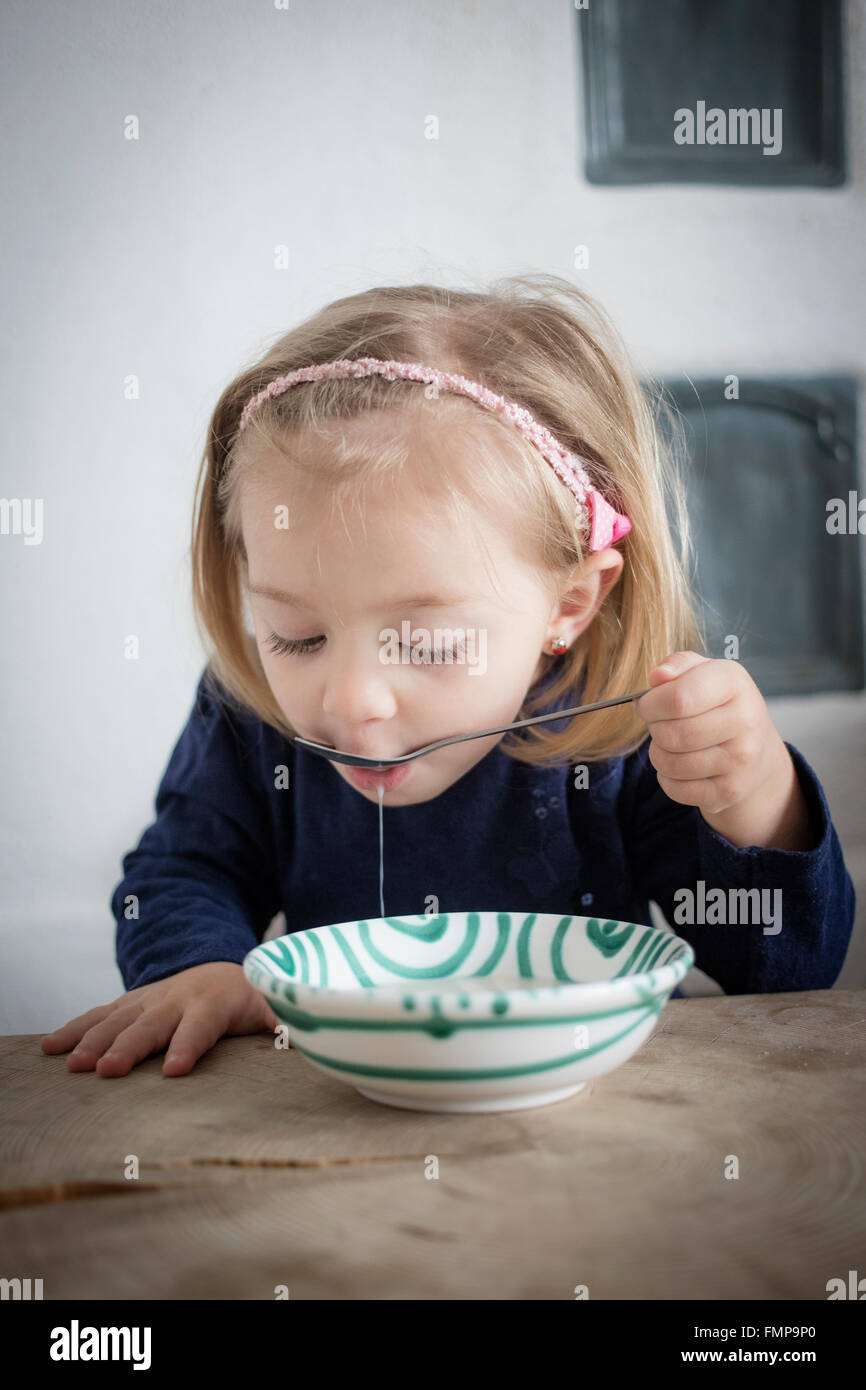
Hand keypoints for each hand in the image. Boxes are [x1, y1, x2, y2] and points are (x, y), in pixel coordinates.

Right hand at [40, 961, 278, 1077]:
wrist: (222, 967)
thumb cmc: (252, 998)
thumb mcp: (276, 1007)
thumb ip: (290, 1023)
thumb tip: (316, 1040)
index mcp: (215, 1003)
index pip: (201, 1027)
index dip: (187, 1046)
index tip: (173, 1071)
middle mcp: (178, 998)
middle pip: (151, 1025)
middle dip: (129, 1048)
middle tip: (107, 1072)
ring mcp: (150, 999)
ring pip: (118, 1019)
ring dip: (94, 1041)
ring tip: (72, 1066)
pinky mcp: (130, 1003)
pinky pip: (99, 1015)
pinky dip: (74, 1028)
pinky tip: (50, 1048)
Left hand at [634, 651, 814, 850]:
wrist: (759, 753)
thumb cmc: (721, 705)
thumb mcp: (704, 673)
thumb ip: (678, 665)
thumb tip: (657, 676)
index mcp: (734, 683)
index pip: (678, 698)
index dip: (650, 704)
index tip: (647, 705)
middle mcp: (745, 721)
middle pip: (671, 734)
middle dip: (654, 730)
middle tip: (661, 725)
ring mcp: (741, 760)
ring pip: (670, 763)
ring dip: (659, 754)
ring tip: (671, 745)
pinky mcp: (731, 791)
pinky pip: (676, 789)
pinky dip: (668, 779)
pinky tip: (681, 767)